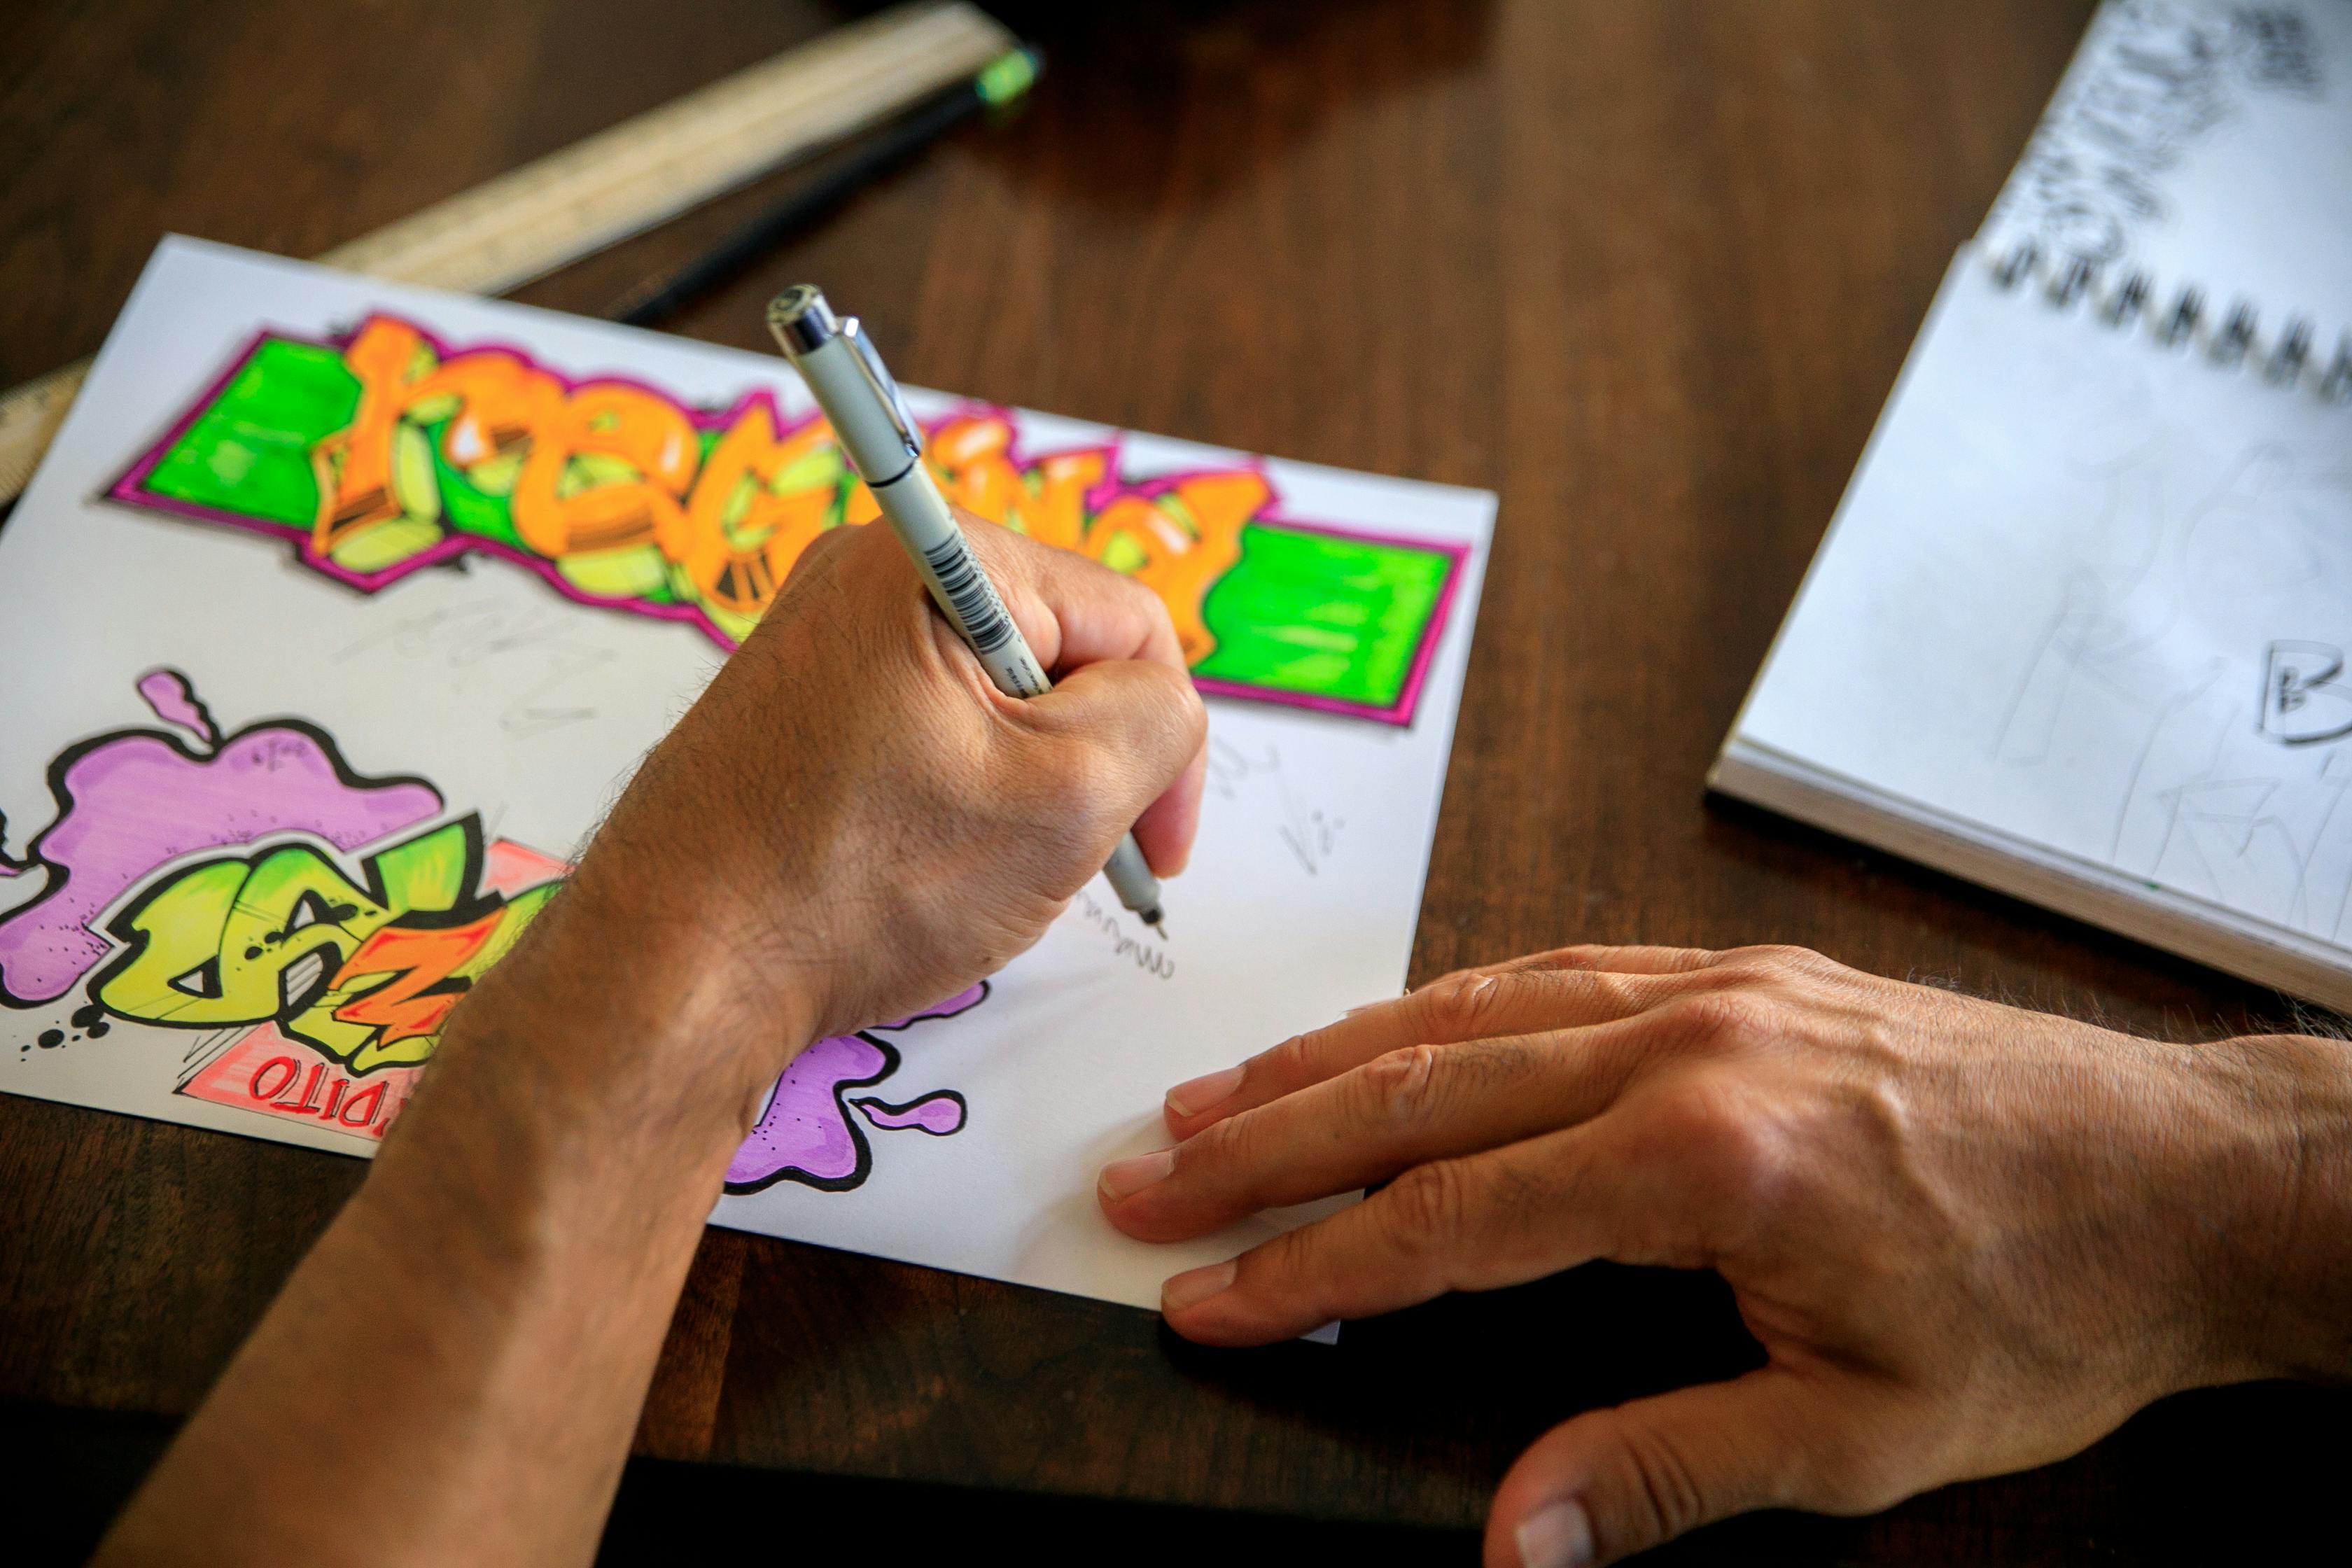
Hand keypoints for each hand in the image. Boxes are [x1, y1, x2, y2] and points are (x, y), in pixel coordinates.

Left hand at [502, 508, 1206, 1109]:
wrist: (675, 973)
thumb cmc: (852, 884)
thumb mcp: (1065, 800)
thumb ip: (1158, 723)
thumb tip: (1163, 707)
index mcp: (933, 559)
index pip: (1126, 621)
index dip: (1165, 741)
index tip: (1157, 849)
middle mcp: (866, 577)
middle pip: (1058, 657)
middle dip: (1085, 769)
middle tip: (1065, 867)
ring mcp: (821, 646)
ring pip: (994, 710)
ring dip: (1021, 798)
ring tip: (978, 880)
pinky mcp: (793, 715)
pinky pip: (924, 740)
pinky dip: (953, 808)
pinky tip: (922, 877)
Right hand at [1097, 943, 2351, 1565]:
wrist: (2184, 1178)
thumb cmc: (2042, 1309)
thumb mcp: (1864, 1436)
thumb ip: (1670, 1471)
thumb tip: (1514, 1535)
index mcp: (1708, 1162)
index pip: (1451, 1219)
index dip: (1309, 1265)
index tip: (1204, 1294)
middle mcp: (1688, 1047)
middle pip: (1422, 1090)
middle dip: (1267, 1141)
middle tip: (1147, 1172)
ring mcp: (1710, 991)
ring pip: (1469, 1014)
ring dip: (1331, 1058)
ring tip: (1219, 1095)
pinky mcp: (1737, 972)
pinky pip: (1552, 972)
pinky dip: (1444, 1006)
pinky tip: (1387, 1033)